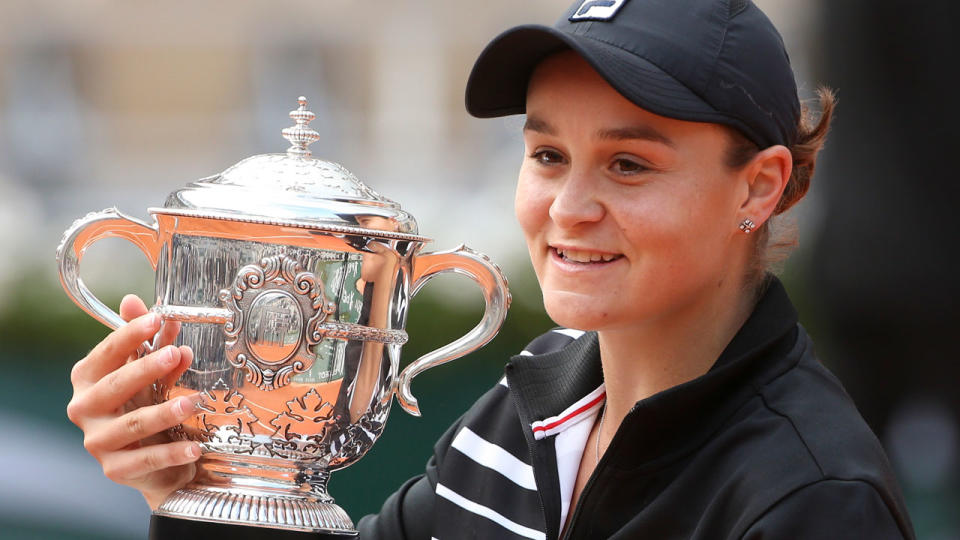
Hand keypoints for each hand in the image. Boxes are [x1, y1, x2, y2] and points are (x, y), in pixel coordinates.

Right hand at [66, 294, 201, 509]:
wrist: (155, 459)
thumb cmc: (147, 405)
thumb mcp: (151, 372)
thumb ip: (149, 341)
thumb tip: (134, 302)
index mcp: (87, 379)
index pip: (106, 353)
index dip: (130, 334)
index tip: (156, 318)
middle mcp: (84, 409)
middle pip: (115, 385)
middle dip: (146, 368)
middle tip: (174, 354)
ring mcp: (98, 441)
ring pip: (133, 424)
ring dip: (165, 412)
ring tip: (193, 402)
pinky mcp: (115, 469)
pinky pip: (146, 459)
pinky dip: (172, 453)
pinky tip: (195, 447)